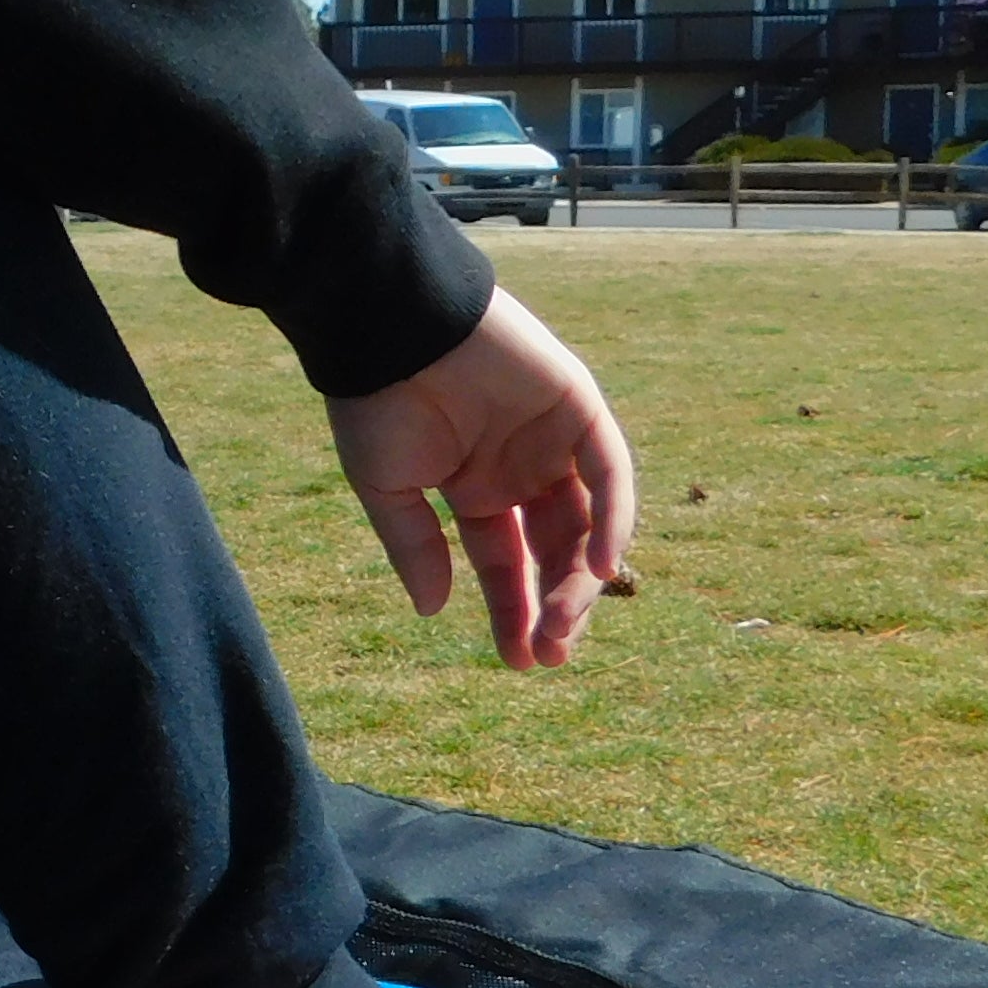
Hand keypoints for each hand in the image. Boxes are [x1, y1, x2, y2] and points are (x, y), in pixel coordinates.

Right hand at [325, 291, 637, 671]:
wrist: (388, 325)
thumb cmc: (374, 402)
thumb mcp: (387, 489)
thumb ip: (415, 548)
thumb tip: (435, 611)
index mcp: (476, 489)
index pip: (506, 562)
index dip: (513, 612)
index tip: (518, 662)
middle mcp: (522, 468)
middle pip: (556, 550)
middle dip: (554, 604)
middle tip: (548, 654)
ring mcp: (554, 439)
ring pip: (588, 520)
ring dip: (582, 577)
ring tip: (562, 626)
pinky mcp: (578, 405)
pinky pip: (609, 470)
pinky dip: (613, 516)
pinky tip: (602, 566)